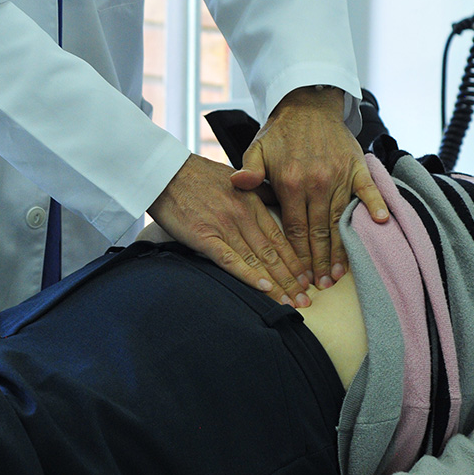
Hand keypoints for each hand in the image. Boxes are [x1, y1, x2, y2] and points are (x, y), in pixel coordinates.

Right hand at [148, 154, 309, 306]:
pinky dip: (248, 275)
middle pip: (273, 253)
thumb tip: (280, 202)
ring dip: (276, 283)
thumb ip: (259, 192)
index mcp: (252, 201)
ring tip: (291, 302)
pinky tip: (263, 288)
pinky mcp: (203, 236)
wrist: (165, 172)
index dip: (297, 260)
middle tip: (307, 299)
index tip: (308, 278)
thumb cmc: (197, 175)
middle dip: (292, 279)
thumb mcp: (236, 177)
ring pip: (256, 260)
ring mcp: (224, 226)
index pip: (281, 237)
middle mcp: (242, 215)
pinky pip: (230, 259)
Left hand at [233, 86, 388, 288]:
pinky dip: (375, 206)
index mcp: (290, 183)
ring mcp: (338, 176)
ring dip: (342, 248)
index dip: (298, 256)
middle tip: (323, 285)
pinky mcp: (356, 167)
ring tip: (340, 273)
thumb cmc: (280, 132)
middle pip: (318, 231)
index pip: (295, 229)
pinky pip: (367, 190)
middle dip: (320, 262)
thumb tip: (237, 182)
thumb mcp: (256, 148)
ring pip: (340, 219)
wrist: (308, 105)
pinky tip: (380, 224)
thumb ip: (249, 170)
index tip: (300, 277)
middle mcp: (316, 182)